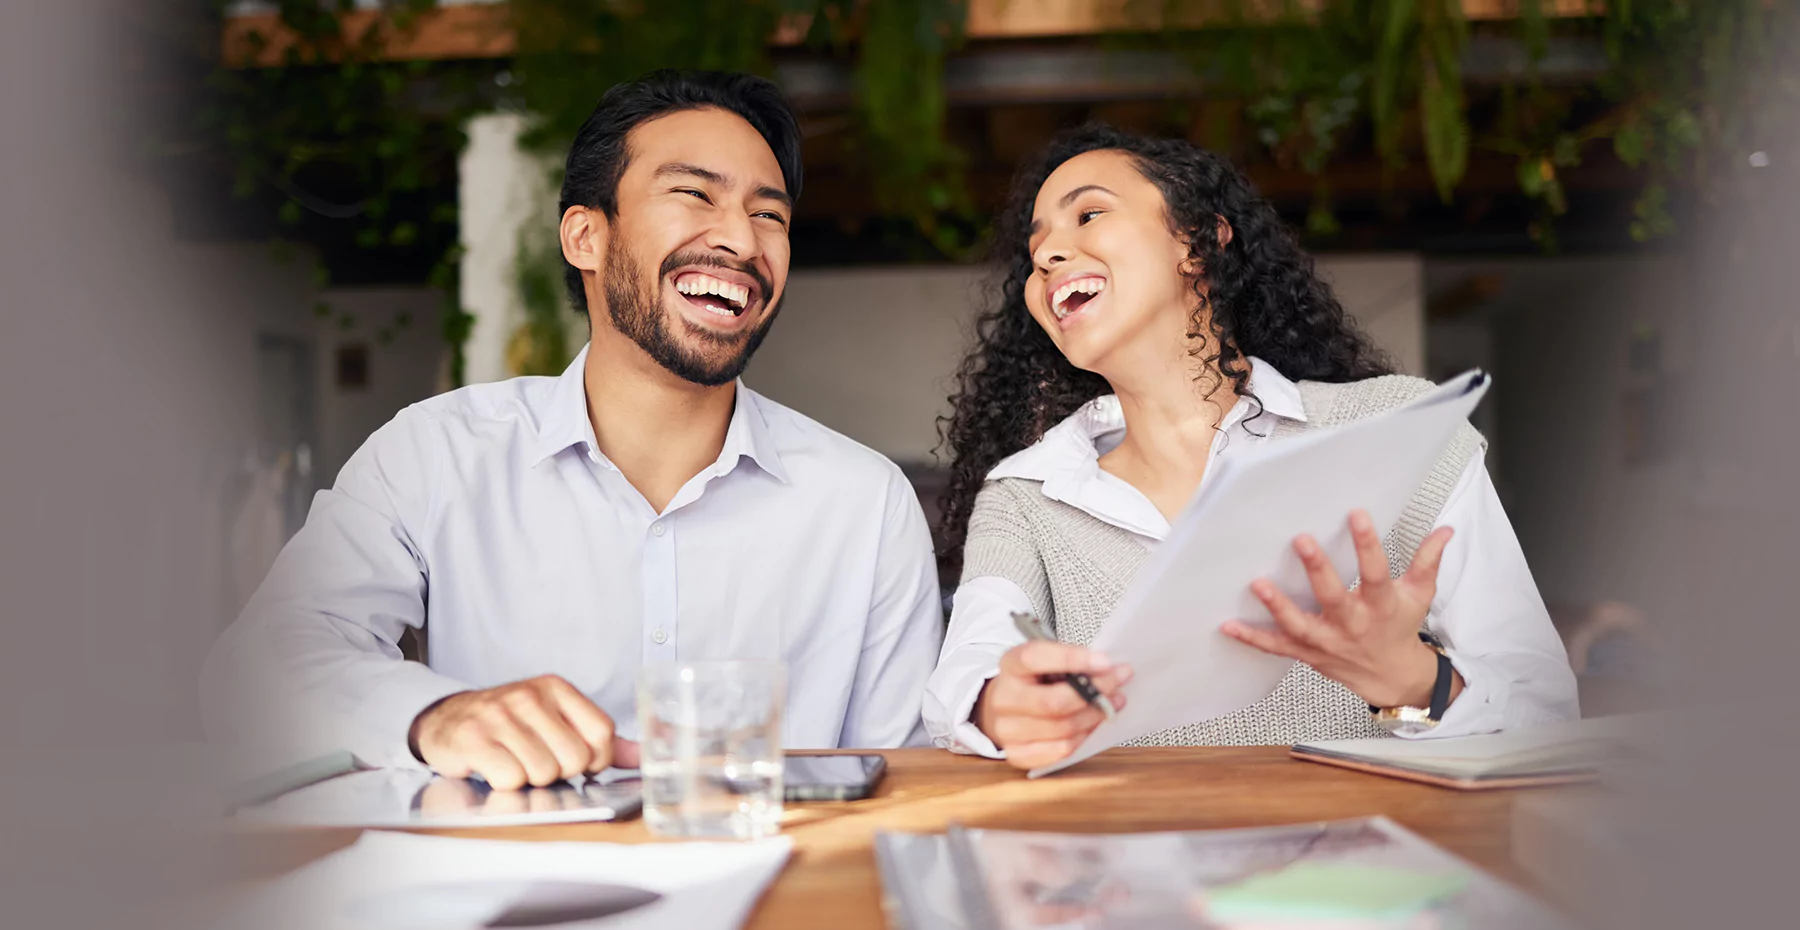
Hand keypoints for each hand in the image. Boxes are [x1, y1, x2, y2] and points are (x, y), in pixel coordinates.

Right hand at [409, 674, 640, 789]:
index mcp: (557, 688)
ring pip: (543, 772)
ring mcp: (499, 714)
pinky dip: (505, 784)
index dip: (594, 759)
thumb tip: (645, 757)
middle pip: (574, 758)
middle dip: (559, 772)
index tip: (576, 761)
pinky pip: (510, 778)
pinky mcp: (473, 738)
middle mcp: (529, 695)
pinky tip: (494, 768)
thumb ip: (601, 741)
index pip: (603, 733)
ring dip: (529, 780)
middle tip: (536, 761)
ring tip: (514, 763)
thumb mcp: (556, 721)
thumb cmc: (509, 725)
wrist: (446, 719)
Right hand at [975, 641, 1132, 770]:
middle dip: (1094, 692)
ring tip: (1113, 703)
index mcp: (1010, 665)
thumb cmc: (1036, 681)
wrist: (1008, 707)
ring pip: (1062, 728)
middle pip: (1053, 701)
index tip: (1105, 661)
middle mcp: (1004, 698)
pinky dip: (1084, 737)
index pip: (1035, 658)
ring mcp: (1007, 729)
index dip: (1071, 659)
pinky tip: (1094, 724)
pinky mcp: (1018, 753)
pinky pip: (1061, 749)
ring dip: (1095, 716)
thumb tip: (1110, 670)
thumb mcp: (1048, 661)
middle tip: (1118, 682)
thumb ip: (1072, 663)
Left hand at [1221, 510, 1461, 709]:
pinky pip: (1278, 647)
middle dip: (1318, 571)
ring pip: (1301, 626)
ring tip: (1259, 584)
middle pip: (1334, 598)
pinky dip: (1253, 639)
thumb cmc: (1399, 628)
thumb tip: (1445, 530)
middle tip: (1301, 541)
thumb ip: (1427, 561)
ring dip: (1278, 607)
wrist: (1391, 676)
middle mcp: (1353, 624)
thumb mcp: (1419, 595)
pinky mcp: (1308, 653)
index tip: (1357, 515)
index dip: (1368, 545)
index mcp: (1381, 605)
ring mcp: (1328, 641)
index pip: (1376, 572)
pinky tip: (1229, 625)